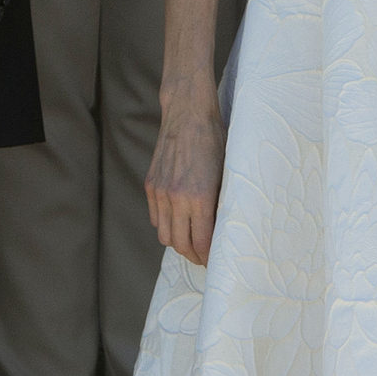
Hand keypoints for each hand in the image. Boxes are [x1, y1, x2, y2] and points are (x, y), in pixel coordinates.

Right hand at [145, 86, 224, 265]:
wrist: (188, 114)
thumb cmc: (214, 140)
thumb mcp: (225, 172)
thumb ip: (219, 202)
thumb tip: (221, 227)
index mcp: (199, 196)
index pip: (201, 241)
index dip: (208, 256)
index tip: (215, 261)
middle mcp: (176, 198)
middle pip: (180, 244)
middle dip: (194, 256)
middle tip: (204, 258)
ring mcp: (160, 192)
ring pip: (165, 235)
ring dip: (178, 243)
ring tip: (191, 243)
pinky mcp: (151, 185)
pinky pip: (156, 218)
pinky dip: (166, 226)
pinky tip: (178, 223)